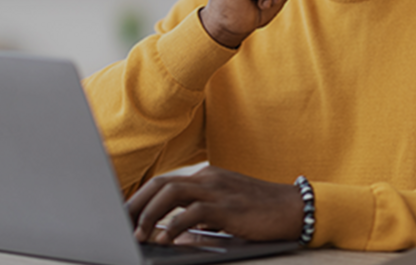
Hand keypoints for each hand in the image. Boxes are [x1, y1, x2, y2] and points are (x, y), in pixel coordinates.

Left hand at [128, 166, 303, 243]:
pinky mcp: (227, 206)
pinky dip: (175, 225)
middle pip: (160, 184)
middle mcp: (208, 178)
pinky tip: (166, 239)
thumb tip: (172, 233)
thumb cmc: (260, 212)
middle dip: (136, 204)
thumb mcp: (225, 210)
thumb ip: (199, 216)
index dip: (140, 197)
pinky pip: (193, 212)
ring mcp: (217, 190)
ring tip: (138, 234)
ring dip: (150, 214)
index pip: (164, 182)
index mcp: (205, 176)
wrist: (295, 208)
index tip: (123, 214)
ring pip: (171, 193)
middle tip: (119, 223)